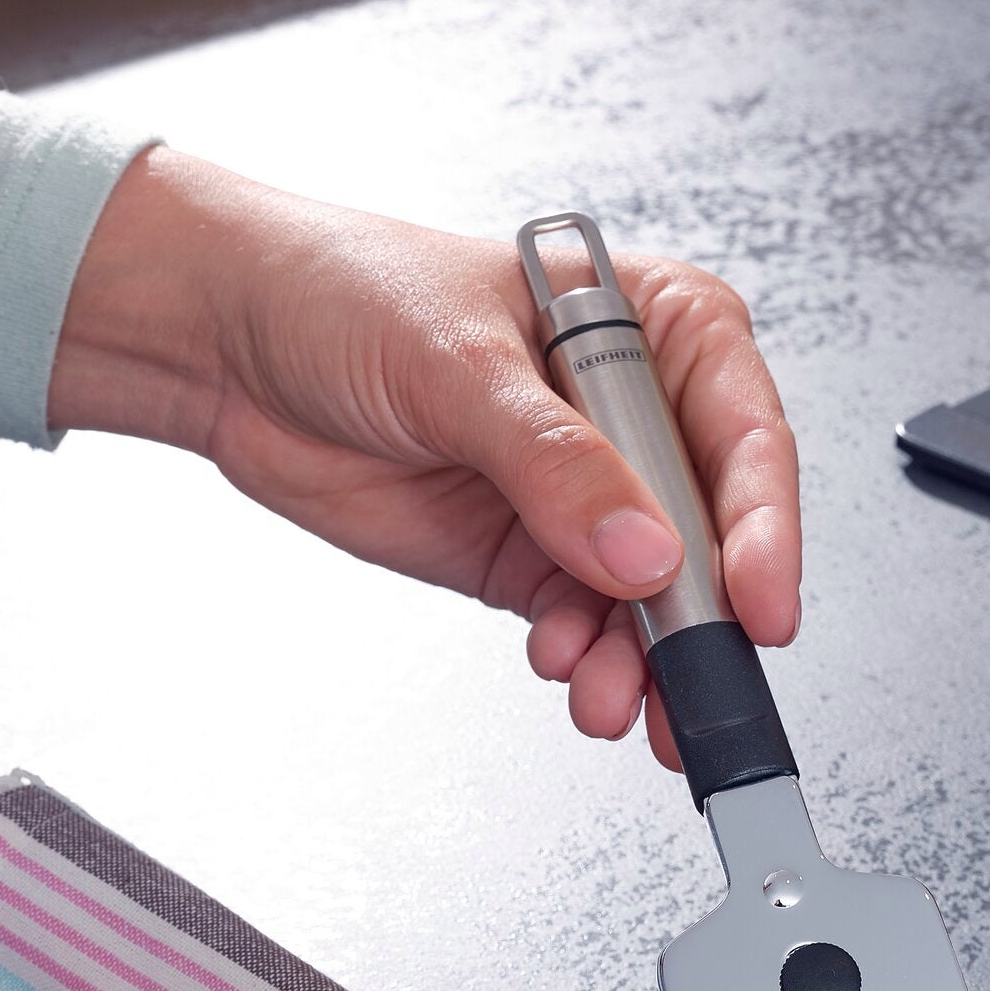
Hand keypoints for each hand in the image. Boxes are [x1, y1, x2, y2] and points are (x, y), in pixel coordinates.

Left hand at [50, 148, 800, 766]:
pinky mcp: (531, 557)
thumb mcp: (456, 363)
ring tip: (606, 698)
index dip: (764, 526)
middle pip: (713, 536)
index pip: (743, 435)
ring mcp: (587, 496)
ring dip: (641, 662)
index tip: (759, 604)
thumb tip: (644, 553)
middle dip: (703, 620)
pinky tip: (562, 668)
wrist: (225, 343)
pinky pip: (587, 626)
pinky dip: (584, 660)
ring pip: (654, 601)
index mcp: (653, 330)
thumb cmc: (342, 292)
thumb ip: (555, 463)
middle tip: (694, 687)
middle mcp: (636, 418)